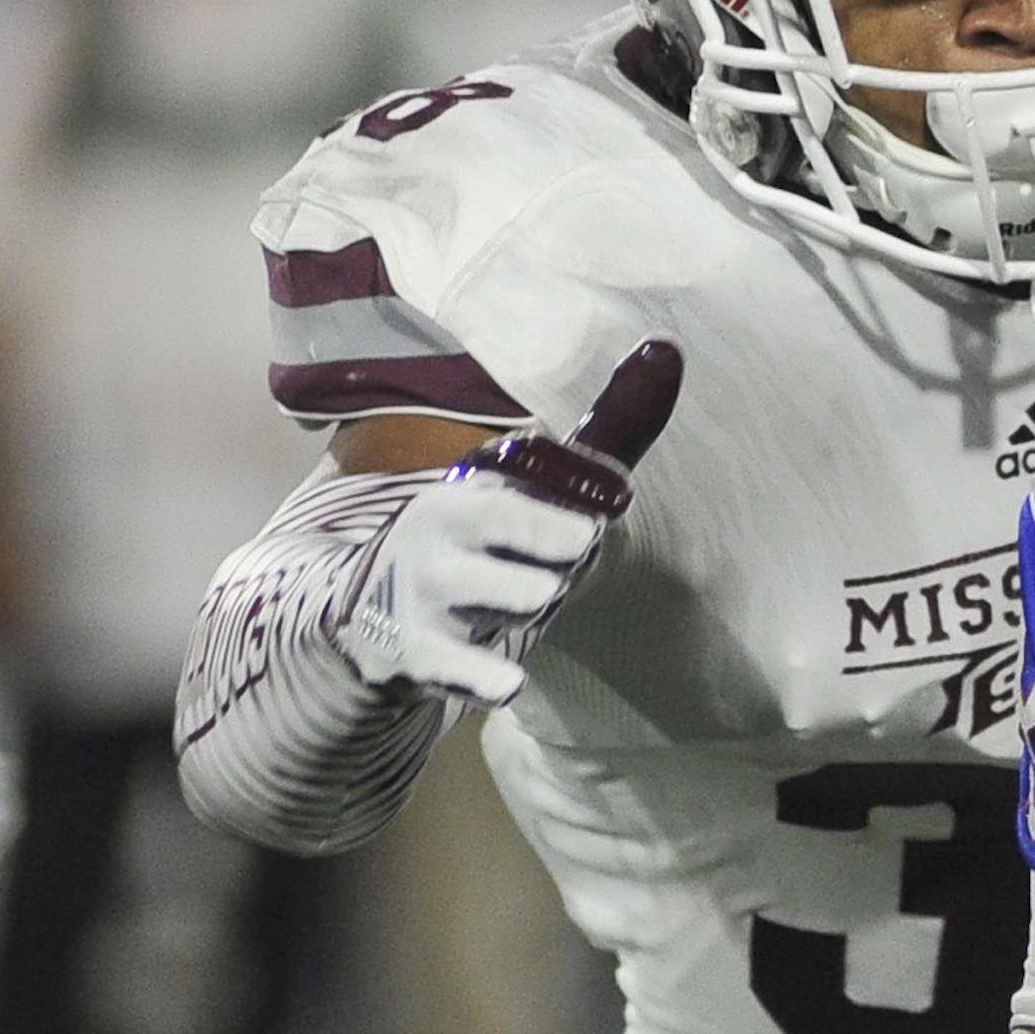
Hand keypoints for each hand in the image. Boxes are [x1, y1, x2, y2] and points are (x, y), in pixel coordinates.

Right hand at [335, 340, 682, 707]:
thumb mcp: (528, 488)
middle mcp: (437, 534)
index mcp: (466, 490)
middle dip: (560, 558)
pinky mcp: (415, 654)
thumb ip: (605, 435)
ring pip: (515, 599)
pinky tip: (507, 682)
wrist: (369, 618)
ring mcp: (422, 595)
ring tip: (521, 599)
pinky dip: (488, 676)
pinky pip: (463, 668)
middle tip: (554, 564)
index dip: (568, 517)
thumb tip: (666, 351)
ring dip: (534, 606)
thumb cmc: (481, 546)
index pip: (525, 491)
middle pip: (524, 534)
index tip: (591, 529)